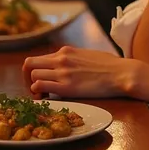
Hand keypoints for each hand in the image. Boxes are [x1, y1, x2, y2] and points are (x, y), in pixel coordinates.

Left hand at [22, 46, 137, 97]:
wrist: (121, 73)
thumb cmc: (110, 66)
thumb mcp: (87, 55)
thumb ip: (74, 59)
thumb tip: (69, 65)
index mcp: (65, 51)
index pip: (37, 59)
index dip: (34, 72)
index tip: (40, 81)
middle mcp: (61, 59)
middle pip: (28, 65)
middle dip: (27, 79)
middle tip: (36, 89)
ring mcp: (63, 72)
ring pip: (32, 76)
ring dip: (33, 87)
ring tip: (44, 95)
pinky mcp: (66, 86)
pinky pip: (39, 86)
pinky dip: (38, 93)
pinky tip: (47, 98)